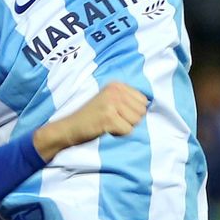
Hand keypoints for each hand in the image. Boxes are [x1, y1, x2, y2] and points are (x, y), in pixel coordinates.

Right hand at [34, 83, 148, 162]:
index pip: (143, 100)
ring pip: (136, 121)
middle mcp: (115, 91)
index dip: (133, 112)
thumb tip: (150, 107)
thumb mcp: (109, 101)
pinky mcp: (109, 117)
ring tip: (109, 124)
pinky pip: (127, 130)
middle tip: (113, 120)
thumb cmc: (92, 117)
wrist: (70, 127)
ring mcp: (112, 103)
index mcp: (117, 85)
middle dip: (130, 120)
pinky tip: (106, 129)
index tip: (117, 114)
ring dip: (124, 127)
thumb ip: (128, 100)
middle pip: (141, 111)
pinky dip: (119, 134)